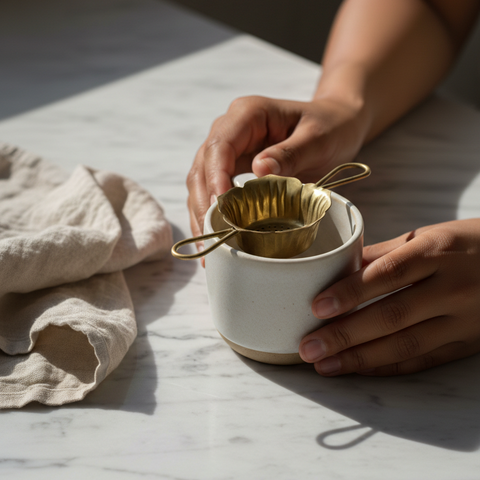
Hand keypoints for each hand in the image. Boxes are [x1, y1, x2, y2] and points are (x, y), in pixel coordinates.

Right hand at [186, 94, 365, 243]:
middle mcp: (231, 129)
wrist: (336, 125)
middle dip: (204, 202)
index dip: (216, 178)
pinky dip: (212, 214)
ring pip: (202, 181)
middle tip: (212, 236)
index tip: (220, 206)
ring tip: (208, 247)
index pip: (220, 146)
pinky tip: (216, 237)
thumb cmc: (330, 127)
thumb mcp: (318, 138)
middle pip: (203, 166)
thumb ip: (291, 153)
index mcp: (248, 113)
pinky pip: (214, 190)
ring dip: (202, 213)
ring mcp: (230, 149)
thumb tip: (258, 170)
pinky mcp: (233, 168)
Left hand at [299, 218, 479, 375]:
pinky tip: (359, 369)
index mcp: (437, 252)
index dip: (350, 292)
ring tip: (324, 364)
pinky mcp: (467, 344)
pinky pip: (423, 360)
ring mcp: (463, 320)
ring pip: (406, 345)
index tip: (316, 307)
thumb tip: (339, 268)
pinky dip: (388, 367)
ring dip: (360, 358)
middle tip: (308, 347)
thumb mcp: (428, 236)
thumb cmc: (467, 244)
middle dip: (345, 334)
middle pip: (392, 316)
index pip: (387, 274)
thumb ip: (384, 254)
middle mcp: (452, 288)